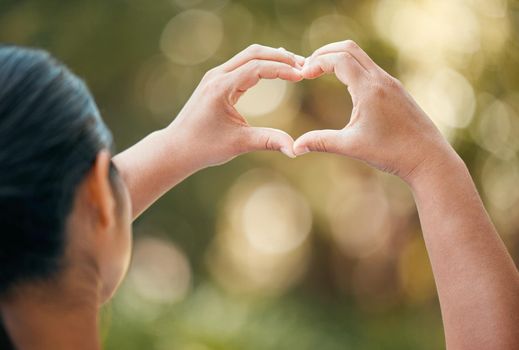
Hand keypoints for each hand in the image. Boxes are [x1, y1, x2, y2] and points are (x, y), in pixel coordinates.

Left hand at [167, 44, 303, 169]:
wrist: (176, 148)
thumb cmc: (204, 147)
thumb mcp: (239, 144)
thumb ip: (268, 141)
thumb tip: (295, 150)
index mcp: (221, 87)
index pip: (257, 67)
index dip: (283, 69)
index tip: (302, 75)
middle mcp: (217, 76)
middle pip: (254, 53)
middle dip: (280, 57)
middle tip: (304, 65)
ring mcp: (215, 76)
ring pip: (248, 55)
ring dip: (272, 58)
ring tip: (295, 65)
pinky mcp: (216, 81)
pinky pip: (242, 64)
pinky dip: (261, 64)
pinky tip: (276, 68)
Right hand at [293, 40, 456, 183]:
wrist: (429, 158)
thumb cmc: (392, 152)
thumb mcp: (351, 146)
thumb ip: (321, 142)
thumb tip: (294, 148)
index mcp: (369, 89)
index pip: (338, 59)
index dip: (316, 63)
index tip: (302, 76)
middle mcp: (381, 80)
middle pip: (348, 48)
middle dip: (324, 53)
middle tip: (307, 67)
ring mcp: (390, 83)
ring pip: (360, 56)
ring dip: (338, 59)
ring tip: (320, 72)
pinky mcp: (395, 90)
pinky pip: (369, 68)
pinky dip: (351, 68)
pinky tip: (343, 84)